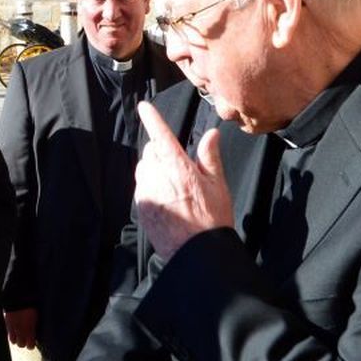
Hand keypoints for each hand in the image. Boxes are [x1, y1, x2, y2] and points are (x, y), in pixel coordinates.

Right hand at [4, 307, 37, 349]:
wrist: (19, 299)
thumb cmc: (30, 307)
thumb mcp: (36, 318)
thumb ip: (34, 328)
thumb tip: (35, 334)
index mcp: (29, 330)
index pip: (30, 346)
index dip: (31, 344)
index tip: (33, 341)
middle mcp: (20, 331)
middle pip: (21, 345)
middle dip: (24, 342)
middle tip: (26, 338)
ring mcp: (13, 329)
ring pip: (13, 341)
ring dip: (17, 339)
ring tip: (19, 334)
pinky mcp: (7, 325)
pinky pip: (9, 334)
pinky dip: (12, 334)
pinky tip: (15, 329)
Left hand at [134, 101, 234, 259]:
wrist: (197, 253)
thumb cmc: (213, 218)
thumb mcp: (218, 185)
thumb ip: (210, 157)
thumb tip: (211, 133)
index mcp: (178, 168)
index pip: (161, 136)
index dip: (152, 119)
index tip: (144, 107)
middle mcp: (158, 177)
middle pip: (151, 152)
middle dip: (161, 152)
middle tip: (180, 168)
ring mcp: (147, 192)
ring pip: (144, 169)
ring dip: (154, 169)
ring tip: (175, 187)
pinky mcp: (141, 207)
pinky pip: (142, 187)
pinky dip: (150, 186)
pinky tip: (167, 200)